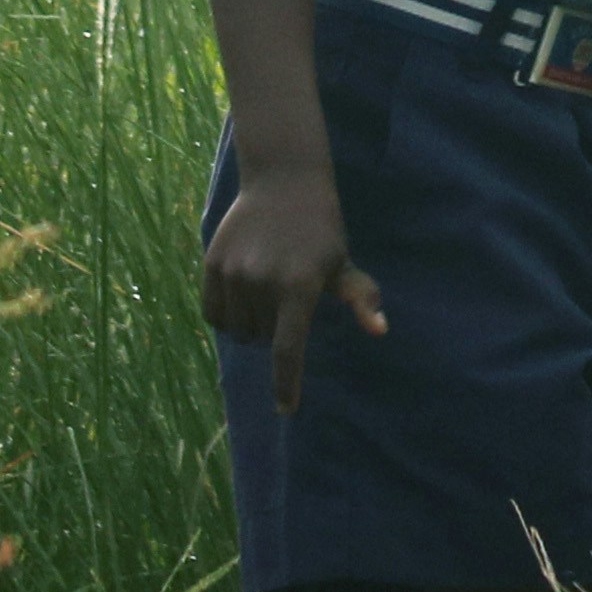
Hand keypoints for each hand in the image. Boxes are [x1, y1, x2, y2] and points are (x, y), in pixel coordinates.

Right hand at [201, 159, 384, 408]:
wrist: (282, 182)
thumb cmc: (321, 231)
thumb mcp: (343, 263)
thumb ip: (360, 298)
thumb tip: (379, 330)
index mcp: (299, 288)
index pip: (289, 350)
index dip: (286, 384)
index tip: (286, 409)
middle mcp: (263, 284)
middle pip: (262, 340)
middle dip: (275, 332)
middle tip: (287, 299)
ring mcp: (234, 274)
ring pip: (236, 330)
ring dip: (250, 324)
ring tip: (265, 293)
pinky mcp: (212, 265)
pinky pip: (213, 314)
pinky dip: (225, 315)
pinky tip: (241, 293)